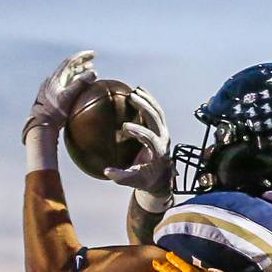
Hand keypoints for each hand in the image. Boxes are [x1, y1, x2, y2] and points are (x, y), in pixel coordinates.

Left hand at [23, 49, 95, 139]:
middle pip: (69, 68)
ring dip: (78, 74)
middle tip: (92, 64)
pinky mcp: (53, 98)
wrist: (41, 124)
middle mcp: (54, 80)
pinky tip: (78, 90)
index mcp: (57, 77)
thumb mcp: (68, 97)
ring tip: (87, 75)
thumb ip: (80, 84)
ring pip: (67, 77)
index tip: (93, 55)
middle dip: (81, 65)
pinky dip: (74, 84)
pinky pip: (65, 86)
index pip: (71, 61)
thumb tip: (93, 72)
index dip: (83, 56)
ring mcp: (53, 89)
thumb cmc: (55, 112)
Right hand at [103, 86, 171, 207]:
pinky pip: (157, 112)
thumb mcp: (134, 181)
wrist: (161, 179)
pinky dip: (149, 100)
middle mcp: (164, 140)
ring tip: (135, 90)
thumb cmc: (146, 180)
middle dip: (144, 107)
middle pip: (156, 120)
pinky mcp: (162, 129)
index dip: (139, 131)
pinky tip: (139, 91)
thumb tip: (107, 171)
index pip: (151, 138)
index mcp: (158, 153)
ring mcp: (164, 133)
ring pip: (158, 113)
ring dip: (147, 100)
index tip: (125, 126)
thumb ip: (121, 176)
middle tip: (131, 97)